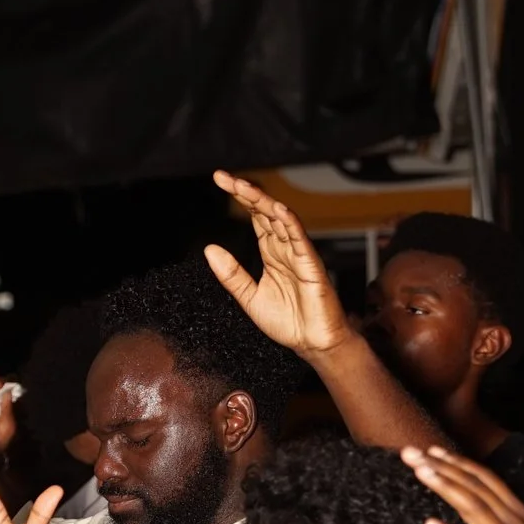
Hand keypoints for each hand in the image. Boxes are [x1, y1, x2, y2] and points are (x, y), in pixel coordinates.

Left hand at [204, 171, 355, 357]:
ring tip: (243, 187)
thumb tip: (210, 250)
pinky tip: (278, 210)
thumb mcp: (249, 297)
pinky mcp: (312, 267)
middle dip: (246, 193)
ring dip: (263, 202)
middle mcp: (285, 248)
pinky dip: (290, 223)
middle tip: (225, 178)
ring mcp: (299, 255)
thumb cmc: (289, 322)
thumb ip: (232, 274)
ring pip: (281, 220)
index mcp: (272, 253)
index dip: (240, 198)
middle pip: (266, 212)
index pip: (255, 217)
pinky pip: (300, 240)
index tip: (221, 181)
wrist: (313, 345)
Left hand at [405, 446, 523, 523]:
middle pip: (475, 487)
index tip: (428, 450)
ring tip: (419, 472)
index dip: (456, 462)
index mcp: (518, 515)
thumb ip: (488, 520)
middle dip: (442, 467)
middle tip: (411, 453)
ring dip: (445, 487)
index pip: (484, 479)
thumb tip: (462, 496)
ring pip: (475, 508)